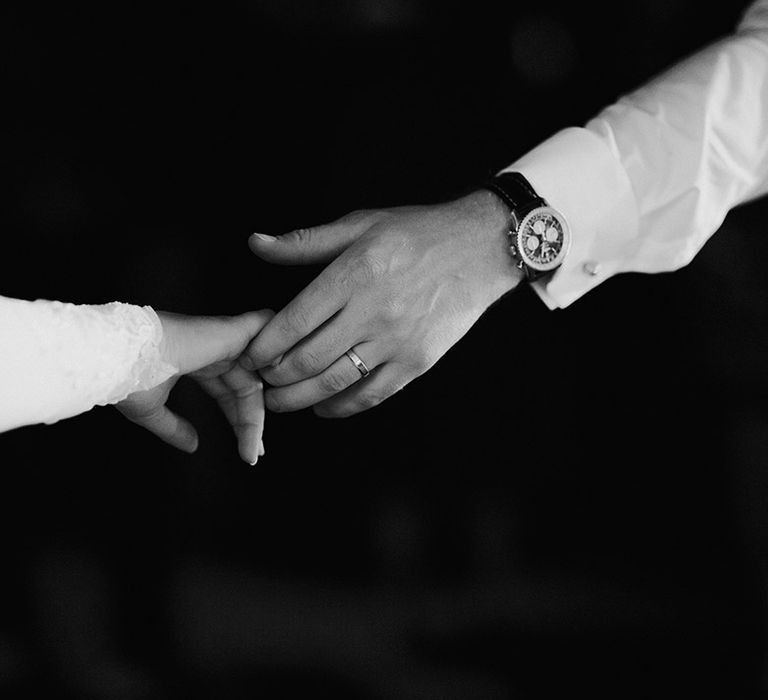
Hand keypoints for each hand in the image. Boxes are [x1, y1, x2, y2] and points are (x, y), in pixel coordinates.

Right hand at [117, 310, 272, 463]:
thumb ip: (175, 428)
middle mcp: (213, 349)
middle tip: (255, 454)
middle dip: (252, 423)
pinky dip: (277, 352)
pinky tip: (280, 385)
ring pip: (260, 367)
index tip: (248, 450)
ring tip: (261, 443)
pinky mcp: (230, 331)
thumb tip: (193, 445)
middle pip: (246, 387)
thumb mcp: (153, 410)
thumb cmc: (127, 379)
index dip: (240, 421)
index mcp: (195, 362)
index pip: (230, 393)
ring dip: (264, 403)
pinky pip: (265, 331)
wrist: (119, 358)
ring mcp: (223, 338)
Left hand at [243, 190, 521, 416]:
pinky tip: (325, 408)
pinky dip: (344, 407)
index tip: (250, 356)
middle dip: (276, 377)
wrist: (480, 249)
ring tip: (281, 401)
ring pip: (336, 381)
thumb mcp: (361, 223)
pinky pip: (373, 394)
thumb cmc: (419, 232)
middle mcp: (372, 312)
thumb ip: (306, 241)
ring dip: (300, 398)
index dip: (264, 346)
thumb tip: (256, 243)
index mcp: (353, 275)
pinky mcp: (417, 361)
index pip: (294, 321)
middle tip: (260, 382)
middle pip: (309, 359)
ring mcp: (396, 341)